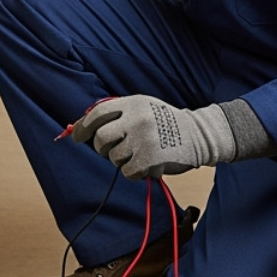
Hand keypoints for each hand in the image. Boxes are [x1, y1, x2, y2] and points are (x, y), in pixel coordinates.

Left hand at [70, 95, 234, 179]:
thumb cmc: (165, 123)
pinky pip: (128, 172)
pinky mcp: (150, 157)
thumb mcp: (143, 108)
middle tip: (113, 151)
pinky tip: (146, 165)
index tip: (77, 137)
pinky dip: (134, 172)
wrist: (199, 135)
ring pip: (114, 158)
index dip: (84, 127)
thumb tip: (80, 126)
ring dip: (123, 161)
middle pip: (101, 139)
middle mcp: (136, 118)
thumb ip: (117, 115)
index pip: (98, 114)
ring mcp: (143, 138)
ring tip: (139, 155)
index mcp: (132, 103)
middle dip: (102, 148)